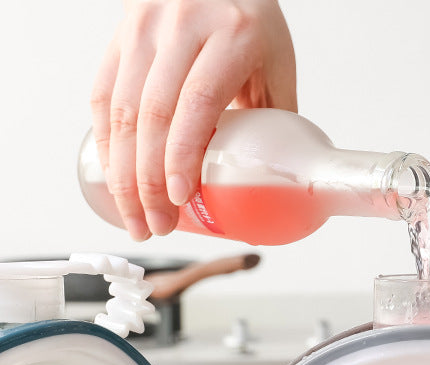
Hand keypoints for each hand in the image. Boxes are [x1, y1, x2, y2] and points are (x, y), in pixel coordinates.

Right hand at [91, 0, 296, 239]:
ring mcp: (144, 28)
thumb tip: (274, 184)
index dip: (184, 155)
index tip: (182, 199)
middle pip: (153, 114)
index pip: (200, 102)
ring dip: (122, 174)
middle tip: (157, 225)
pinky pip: (102, 96)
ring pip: (120, 110)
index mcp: (231, 35)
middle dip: (149, 182)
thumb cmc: (252, 22)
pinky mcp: (120, 36)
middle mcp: (181, 26)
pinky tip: (116, 179)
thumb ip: (274, 120)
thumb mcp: (276, 66)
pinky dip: (107, 144)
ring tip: (136, 217)